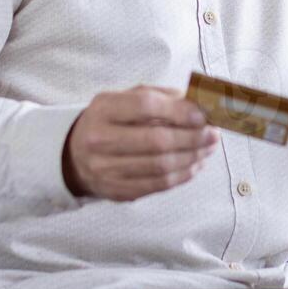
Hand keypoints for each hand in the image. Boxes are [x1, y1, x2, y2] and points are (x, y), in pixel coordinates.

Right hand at [62, 85, 218, 200]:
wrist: (74, 155)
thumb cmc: (109, 121)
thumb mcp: (125, 99)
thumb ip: (160, 97)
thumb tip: (197, 104)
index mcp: (104, 110)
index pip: (145, 106)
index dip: (179, 111)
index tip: (203, 114)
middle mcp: (100, 140)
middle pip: (157, 141)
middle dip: (193, 138)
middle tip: (213, 134)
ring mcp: (107, 170)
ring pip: (161, 166)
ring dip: (193, 157)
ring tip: (208, 148)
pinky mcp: (117, 191)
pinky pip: (158, 185)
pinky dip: (183, 175)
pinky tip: (195, 164)